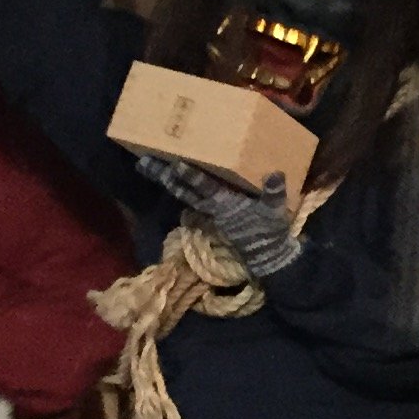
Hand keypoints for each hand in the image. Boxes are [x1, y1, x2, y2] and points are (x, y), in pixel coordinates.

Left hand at [135, 153, 302, 279]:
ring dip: (168, 181)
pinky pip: (193, 198)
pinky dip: (182, 188)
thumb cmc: (270, 232)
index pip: (205, 187)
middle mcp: (212, 206)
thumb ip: (274, 194)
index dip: (190, 176)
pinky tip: (173, 179)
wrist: (266, 256)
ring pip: (184, 193)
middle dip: (164, 175)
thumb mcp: (275, 213)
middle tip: (143, 161)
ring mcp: (210, 211)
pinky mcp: (212, 214)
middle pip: (183, 189)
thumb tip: (275, 174)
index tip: (175, 163)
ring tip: (151, 166)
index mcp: (226, 203)